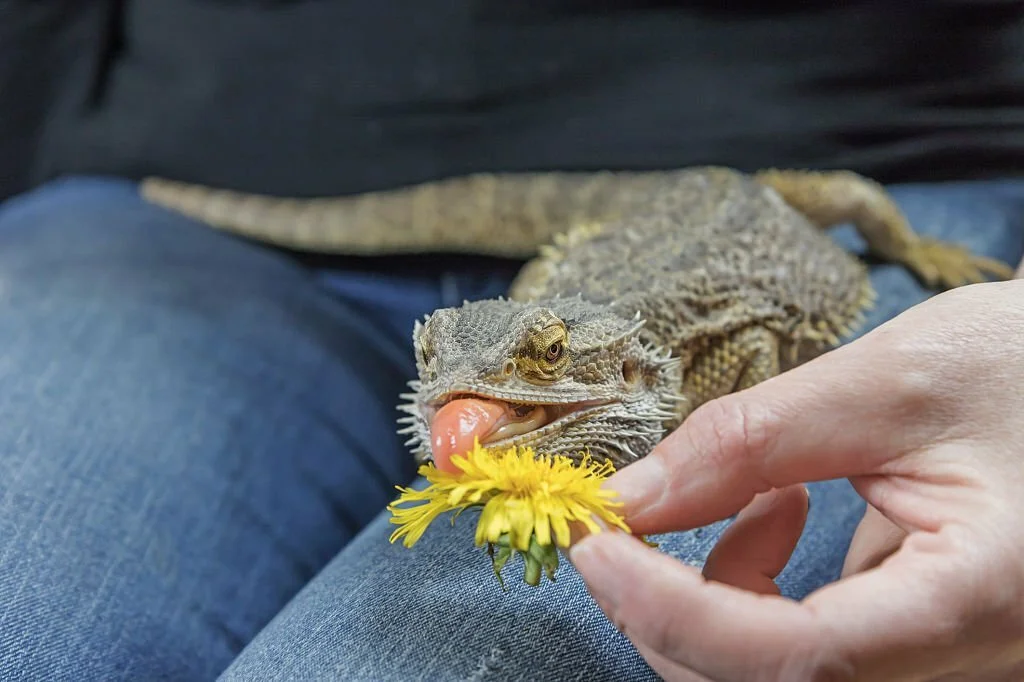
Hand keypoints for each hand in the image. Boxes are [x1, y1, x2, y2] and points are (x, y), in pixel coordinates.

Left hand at [569, 280, 1023, 680]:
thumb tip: (632, 499)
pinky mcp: (922, 636)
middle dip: (673, 610)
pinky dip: (757, 588)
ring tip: (764, 490)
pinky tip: (783, 507)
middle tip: (632, 523)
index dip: (673, 611)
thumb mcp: (887, 383)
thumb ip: (751, 440)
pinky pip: (807, 649)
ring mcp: (947, 656)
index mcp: (979, 599)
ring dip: (717, 594)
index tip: (594, 546)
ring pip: (779, 674)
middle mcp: (970, 656)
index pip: (797, 659)